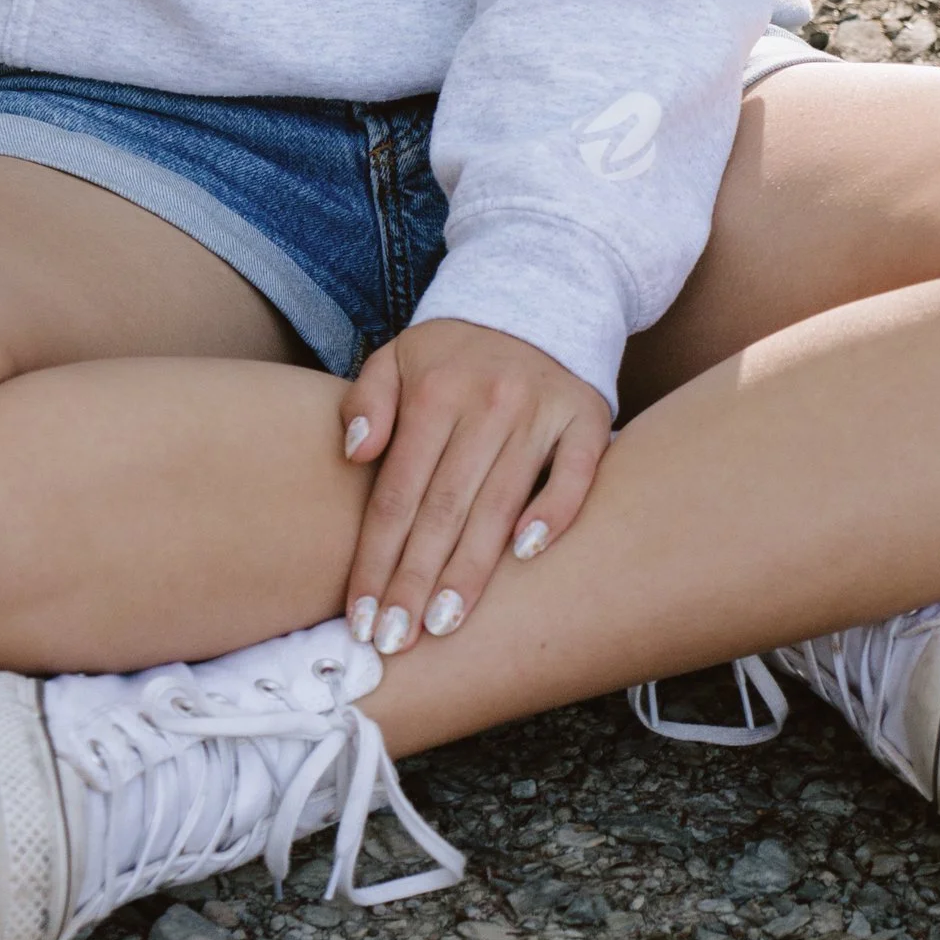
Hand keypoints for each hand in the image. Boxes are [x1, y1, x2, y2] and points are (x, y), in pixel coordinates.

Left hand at [341, 318, 609, 655]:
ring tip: (444, 625)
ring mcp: (539, 412)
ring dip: (470, 570)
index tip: (361, 616)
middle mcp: (485, 404)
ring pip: (500, 504)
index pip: (397, 493)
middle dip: (415, 582)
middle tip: (397, 641)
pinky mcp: (586, 418)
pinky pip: (572, 475)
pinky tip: (525, 557)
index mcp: (432, 394)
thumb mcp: (396, 357)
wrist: (537, 298)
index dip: (377, 558)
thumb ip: (366, 401)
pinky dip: (552, 514)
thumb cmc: (453, 353)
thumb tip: (353, 452)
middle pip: (443, 509)